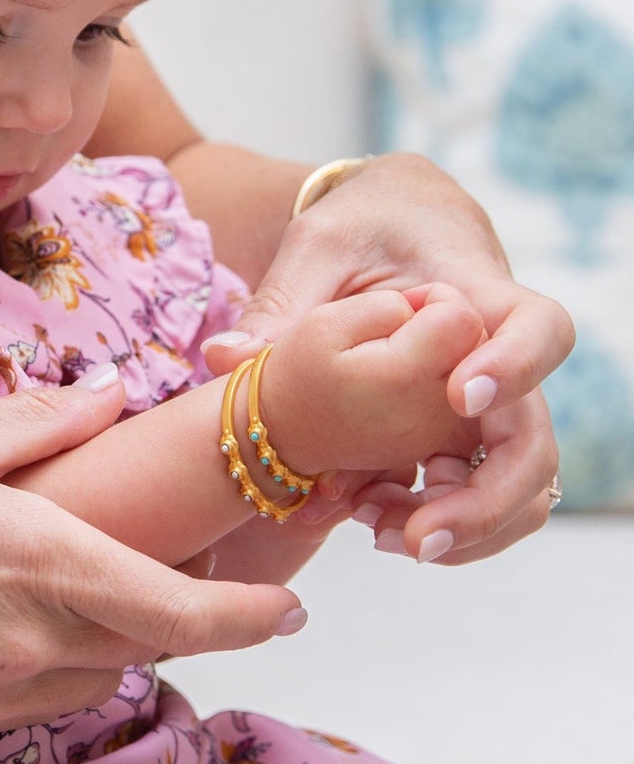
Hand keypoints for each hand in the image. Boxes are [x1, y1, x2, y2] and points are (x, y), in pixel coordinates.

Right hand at [0, 378, 304, 736]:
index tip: (290, 612)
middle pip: (149, 649)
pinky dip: (56, 663)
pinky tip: (14, 617)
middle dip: (180, 618)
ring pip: (97, 678)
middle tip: (173, 569)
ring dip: (115, 641)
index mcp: (42, 561)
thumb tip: (114, 394)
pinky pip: (38, 698)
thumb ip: (42, 421)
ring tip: (82, 585)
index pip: (181, 610)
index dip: (249, 618)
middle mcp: (32, 643)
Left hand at [204, 153, 569, 563]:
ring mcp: (482, 405)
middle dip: (489, 498)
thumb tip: (222, 358)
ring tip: (383, 537)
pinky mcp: (452, 435)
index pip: (540, 329)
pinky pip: (465, 491)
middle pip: (535, 439)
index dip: (516, 366)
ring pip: (512, 482)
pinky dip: (429, 517)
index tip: (458, 396)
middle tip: (423, 537)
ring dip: (465, 525)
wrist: (383, 229)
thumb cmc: (358, 226)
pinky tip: (365, 522)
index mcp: (480, 296)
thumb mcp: (316, 246)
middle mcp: (498, 360)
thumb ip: (280, 301)